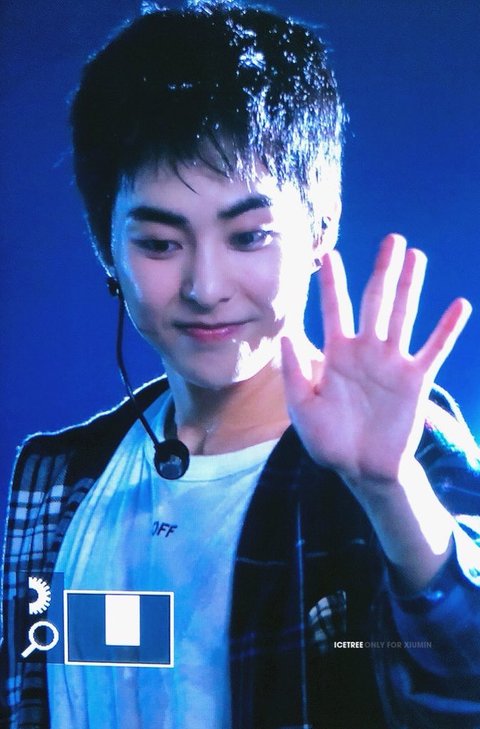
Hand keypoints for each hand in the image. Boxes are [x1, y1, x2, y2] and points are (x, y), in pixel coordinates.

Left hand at [282, 234, 470, 498]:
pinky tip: (460, 305)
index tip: (329, 255)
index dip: (331, 283)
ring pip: (404, 315)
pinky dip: (447, 329)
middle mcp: (366, 350)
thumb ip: (296, 372)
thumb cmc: (327, 439)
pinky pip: (434, 350)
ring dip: (411, 286)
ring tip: (416, 256)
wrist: (360, 469)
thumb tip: (285, 335)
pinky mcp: (415, 380)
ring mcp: (392, 363)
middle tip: (391, 239)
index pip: (334, 309)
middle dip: (382, 271)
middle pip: (375, 301)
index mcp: (336, 354)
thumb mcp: (302, 407)